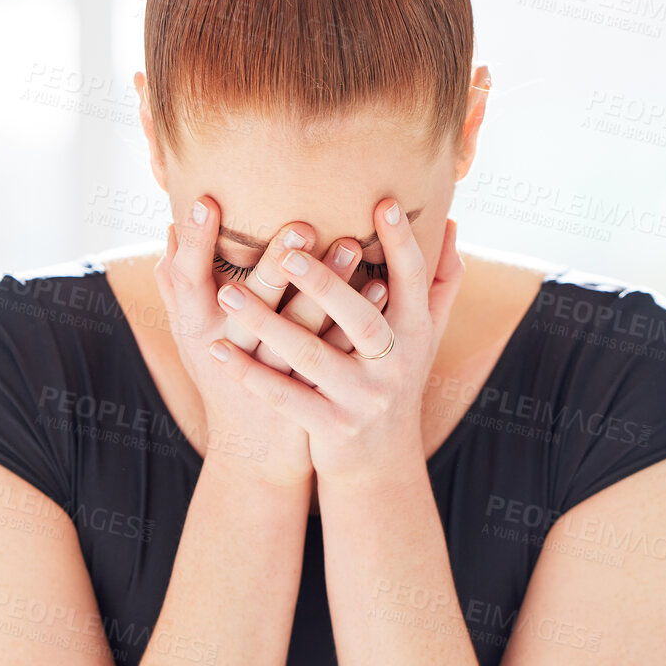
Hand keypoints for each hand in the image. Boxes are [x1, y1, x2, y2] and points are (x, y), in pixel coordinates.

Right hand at [154, 196, 346, 486]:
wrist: (255, 455)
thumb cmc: (222, 379)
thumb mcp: (191, 336)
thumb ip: (180, 284)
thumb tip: (171, 224)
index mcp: (196, 329)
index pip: (188, 279)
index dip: (195, 242)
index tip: (205, 200)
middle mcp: (231, 355)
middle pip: (249, 309)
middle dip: (274, 266)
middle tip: (300, 222)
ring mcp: (274, 378)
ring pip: (300, 332)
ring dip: (329, 288)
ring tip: (353, 243)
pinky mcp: (311, 392)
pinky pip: (336, 354)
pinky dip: (356, 321)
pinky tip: (381, 288)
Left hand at [210, 200, 463, 487]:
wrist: (381, 463)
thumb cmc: (395, 380)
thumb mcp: (423, 335)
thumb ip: (438, 281)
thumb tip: (449, 221)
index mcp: (416, 333)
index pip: (413, 281)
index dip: (402, 243)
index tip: (384, 202)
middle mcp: (395, 365)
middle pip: (362, 321)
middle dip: (327, 286)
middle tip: (289, 253)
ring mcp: (363, 400)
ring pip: (313, 358)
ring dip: (268, 325)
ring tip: (228, 295)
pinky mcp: (332, 428)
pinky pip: (286, 398)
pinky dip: (250, 375)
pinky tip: (216, 350)